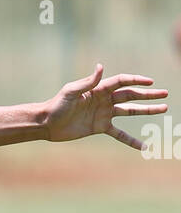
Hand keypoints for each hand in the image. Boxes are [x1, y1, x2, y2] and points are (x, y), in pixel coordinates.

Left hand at [46, 65, 165, 149]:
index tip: (151, 82)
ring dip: (146, 110)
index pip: (122, 82)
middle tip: (165, 94)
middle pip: (131, 95)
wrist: (47, 124)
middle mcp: (104, 100)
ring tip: (163, 109)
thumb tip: (101, 67)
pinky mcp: (100, 127)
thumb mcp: (71, 91)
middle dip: (148, 94)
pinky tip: (143, 145)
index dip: (137, 80)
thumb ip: (88, 81)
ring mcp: (104, 114)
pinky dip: (131, 140)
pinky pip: (119, 134)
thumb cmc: (57, 105)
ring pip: (130, 111)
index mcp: (99, 89)